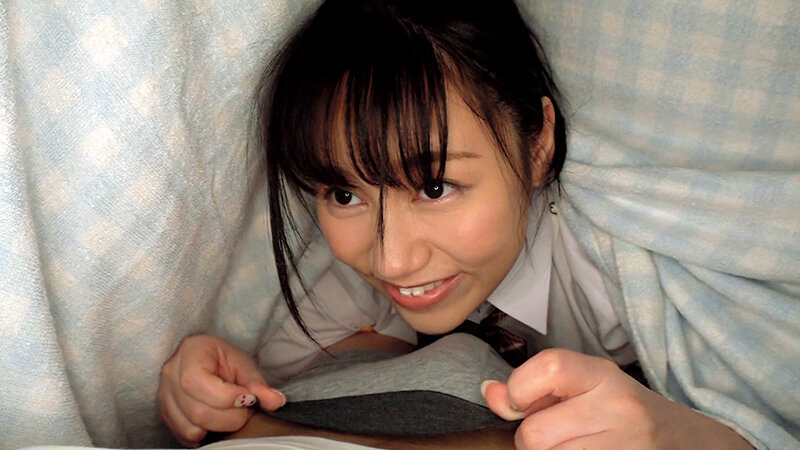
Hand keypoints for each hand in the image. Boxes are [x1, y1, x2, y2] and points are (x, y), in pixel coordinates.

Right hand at [158, 334, 285, 445]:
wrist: (204, 359)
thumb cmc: (223, 360)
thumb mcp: (243, 364)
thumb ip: (258, 384)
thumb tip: (276, 402)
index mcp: (190, 352)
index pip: (197, 381)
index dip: (227, 397)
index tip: (247, 398)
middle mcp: (170, 374)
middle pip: (197, 411)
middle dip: (229, 418)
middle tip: (245, 410)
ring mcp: (164, 396)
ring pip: (191, 427)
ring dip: (218, 427)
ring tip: (231, 413)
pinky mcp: (165, 414)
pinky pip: (184, 435)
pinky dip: (205, 433)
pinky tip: (216, 420)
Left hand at [482, 348, 752, 448]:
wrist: (691, 443)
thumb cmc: (627, 414)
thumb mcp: (588, 386)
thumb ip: (536, 387)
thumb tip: (490, 393)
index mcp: (604, 375)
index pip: (548, 368)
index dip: (519, 389)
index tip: (519, 402)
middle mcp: (619, 409)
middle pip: (536, 434)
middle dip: (533, 440)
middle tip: (558, 437)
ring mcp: (626, 447)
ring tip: (576, 447)